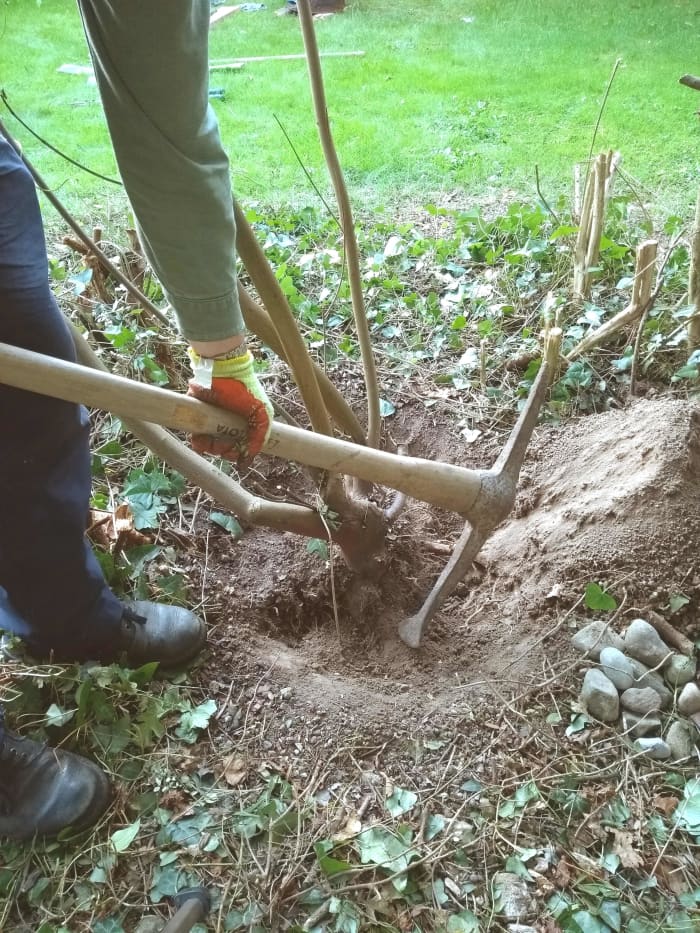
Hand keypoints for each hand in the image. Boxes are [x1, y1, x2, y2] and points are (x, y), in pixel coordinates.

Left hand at [187, 346, 272, 462]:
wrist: (221, 369)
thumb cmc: (244, 388)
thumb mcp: (259, 413)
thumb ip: (259, 436)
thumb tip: (247, 459)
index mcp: (244, 423)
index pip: (240, 446)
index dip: (236, 453)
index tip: (233, 454)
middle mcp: (227, 423)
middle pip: (223, 447)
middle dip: (220, 450)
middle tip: (219, 446)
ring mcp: (212, 419)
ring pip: (208, 443)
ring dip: (207, 447)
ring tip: (205, 441)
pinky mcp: (198, 415)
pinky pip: (195, 434)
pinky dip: (196, 440)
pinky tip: (198, 438)